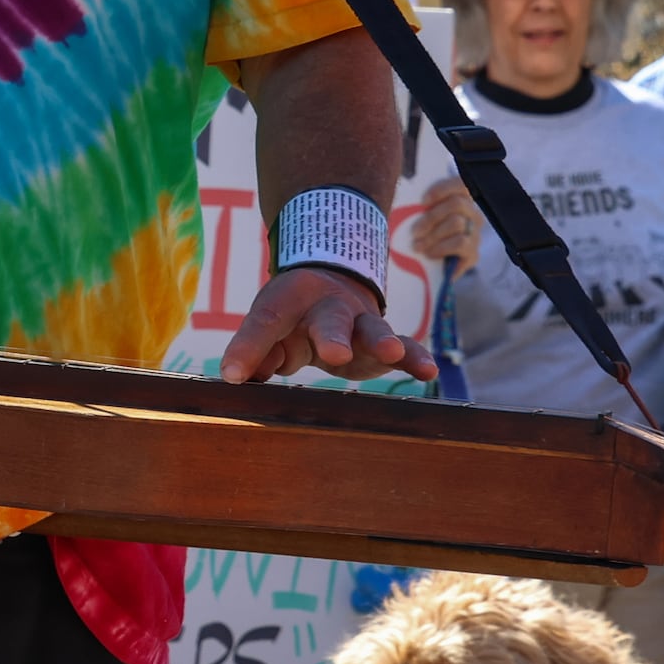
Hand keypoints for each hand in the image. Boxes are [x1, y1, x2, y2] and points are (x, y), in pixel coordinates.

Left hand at [220, 263, 435, 386]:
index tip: (234, 375)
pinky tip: (428, 370)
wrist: (329, 287)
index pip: (267, 321)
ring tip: (391, 353)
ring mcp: (360, 322)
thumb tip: (243, 376)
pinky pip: (405, 347)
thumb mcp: (269, 328)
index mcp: (290, 298)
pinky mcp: (382, 345)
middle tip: (332, 354)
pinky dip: (416, 357)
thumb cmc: (290, 317)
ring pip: (372, 328)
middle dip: (332, 336)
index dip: (249, 347)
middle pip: (329, 320)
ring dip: (381, 341)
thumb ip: (257, 350)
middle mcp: (329, 306)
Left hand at [406, 183, 480, 269]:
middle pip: (457, 204)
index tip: (423, 200)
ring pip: (458, 224)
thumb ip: (414, 206)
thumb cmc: (417, 236)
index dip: (442, 189)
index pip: (460, 184)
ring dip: (434, 234)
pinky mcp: (473, 254)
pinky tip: (430, 253)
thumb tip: (404, 191)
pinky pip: (462, 244)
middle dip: (432, 217)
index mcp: (459, 199)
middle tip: (414, 231)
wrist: (422, 270)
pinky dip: (442, 248)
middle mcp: (471, 214)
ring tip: (417, 245)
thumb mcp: (414, 218)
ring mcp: (474, 234)